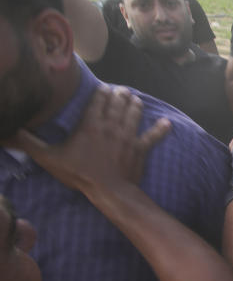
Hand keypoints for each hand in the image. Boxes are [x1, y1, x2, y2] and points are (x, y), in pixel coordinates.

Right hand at [4, 86, 169, 195]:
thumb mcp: (49, 157)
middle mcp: (112, 125)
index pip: (98, 100)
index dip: (102, 92)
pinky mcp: (141, 148)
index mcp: (91, 123)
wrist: (109, 191)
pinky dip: (161, 129)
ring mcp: (129, 136)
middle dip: (119, 94)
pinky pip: (153, 136)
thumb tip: (8, 130)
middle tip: (121, 91)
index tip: (104, 89)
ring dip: (135, 105)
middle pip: (118, 103)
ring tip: (134, 99)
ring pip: (134, 113)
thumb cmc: (79, 173)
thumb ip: (28, 142)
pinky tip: (167, 123)